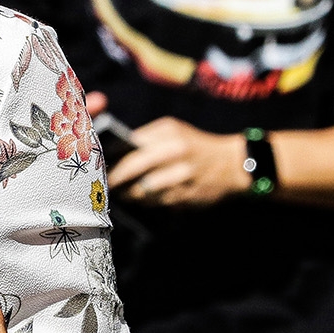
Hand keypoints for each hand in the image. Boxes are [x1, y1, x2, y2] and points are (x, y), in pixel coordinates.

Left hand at [107, 117, 249, 205]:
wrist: (233, 164)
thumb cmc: (195, 144)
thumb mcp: (173, 130)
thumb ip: (146, 137)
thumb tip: (115, 149)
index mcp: (168, 134)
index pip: (130, 146)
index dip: (112, 157)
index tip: (99, 164)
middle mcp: (175, 153)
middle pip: (132, 168)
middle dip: (115, 178)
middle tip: (104, 183)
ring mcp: (182, 177)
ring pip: (143, 189)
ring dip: (129, 193)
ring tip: (121, 193)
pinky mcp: (187, 196)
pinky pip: (158, 202)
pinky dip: (146, 202)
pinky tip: (141, 199)